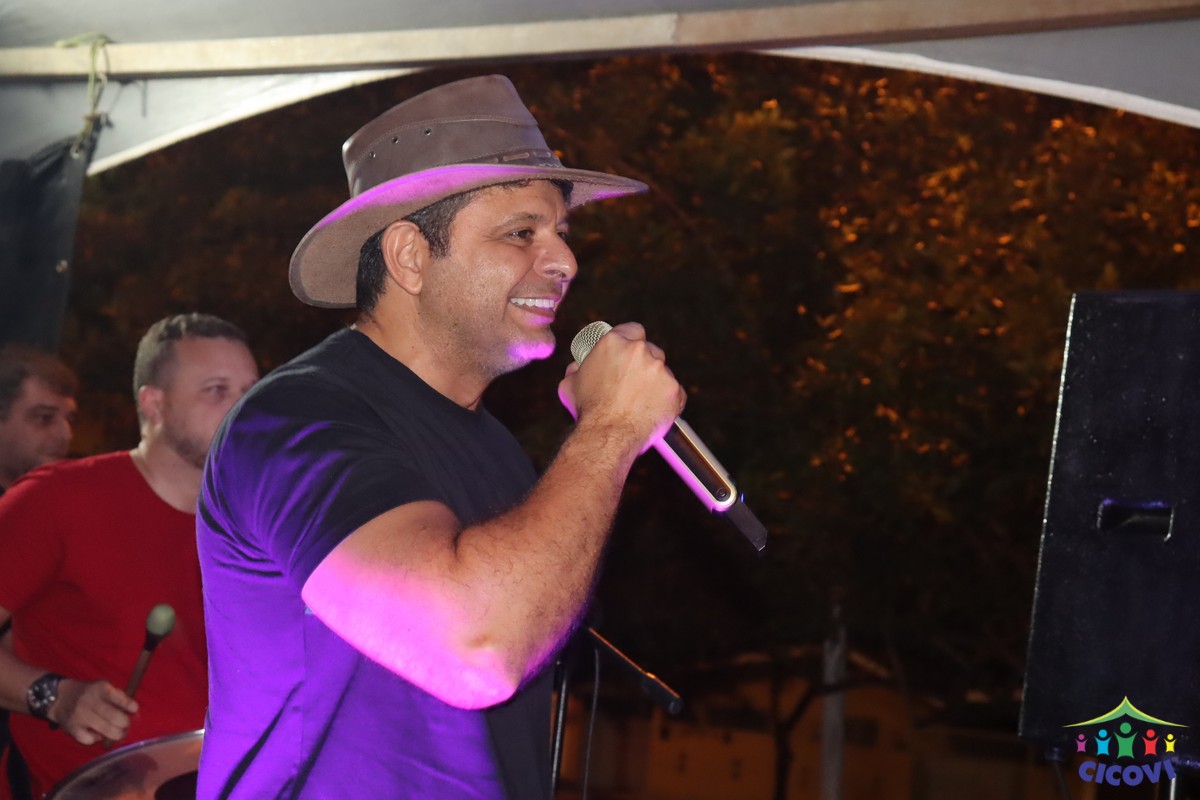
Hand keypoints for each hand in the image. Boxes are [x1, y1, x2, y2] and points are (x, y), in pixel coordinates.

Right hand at [48, 678, 137, 745]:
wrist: (61, 698)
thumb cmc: (90, 694)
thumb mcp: (103, 688)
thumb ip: (118, 697)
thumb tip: (134, 711)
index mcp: (100, 689)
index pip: (116, 696)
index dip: (127, 704)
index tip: (135, 709)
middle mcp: (89, 701)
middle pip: (112, 716)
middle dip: (124, 723)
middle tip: (126, 725)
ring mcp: (80, 716)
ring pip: (104, 729)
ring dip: (116, 734)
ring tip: (119, 733)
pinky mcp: (72, 728)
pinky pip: (88, 739)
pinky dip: (96, 740)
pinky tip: (98, 736)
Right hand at [559, 322, 685, 452]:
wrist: (606, 436)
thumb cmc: (587, 412)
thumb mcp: (569, 384)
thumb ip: (576, 369)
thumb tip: (578, 367)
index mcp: (614, 343)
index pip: (632, 330)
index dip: (632, 341)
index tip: (630, 353)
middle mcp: (640, 350)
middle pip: (650, 349)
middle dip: (645, 363)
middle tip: (635, 381)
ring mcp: (660, 370)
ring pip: (663, 371)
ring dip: (656, 382)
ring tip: (642, 401)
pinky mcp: (674, 390)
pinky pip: (676, 392)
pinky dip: (668, 401)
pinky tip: (654, 410)